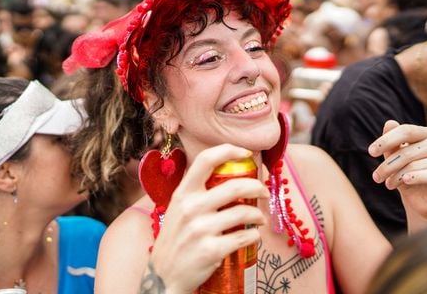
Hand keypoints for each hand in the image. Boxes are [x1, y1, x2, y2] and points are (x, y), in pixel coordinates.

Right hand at [149, 144, 268, 293]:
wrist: (163, 276)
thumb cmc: (175, 239)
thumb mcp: (178, 209)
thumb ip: (197, 192)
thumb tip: (227, 176)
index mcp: (183, 193)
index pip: (205, 160)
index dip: (228, 150)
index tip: (246, 153)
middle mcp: (191, 208)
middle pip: (235, 186)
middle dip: (257, 187)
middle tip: (263, 191)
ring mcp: (201, 230)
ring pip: (244, 213)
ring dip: (259, 215)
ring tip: (260, 219)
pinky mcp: (212, 250)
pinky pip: (244, 237)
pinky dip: (254, 236)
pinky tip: (253, 236)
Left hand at [369, 120, 426, 230]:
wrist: (420, 202)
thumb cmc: (405, 175)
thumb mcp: (394, 159)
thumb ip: (391, 142)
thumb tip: (389, 123)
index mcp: (426, 134)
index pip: (406, 131)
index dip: (386, 140)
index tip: (371, 152)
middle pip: (408, 151)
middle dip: (388, 165)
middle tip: (376, 177)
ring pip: (417, 164)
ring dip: (398, 176)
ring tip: (388, 185)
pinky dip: (419, 177)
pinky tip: (406, 181)